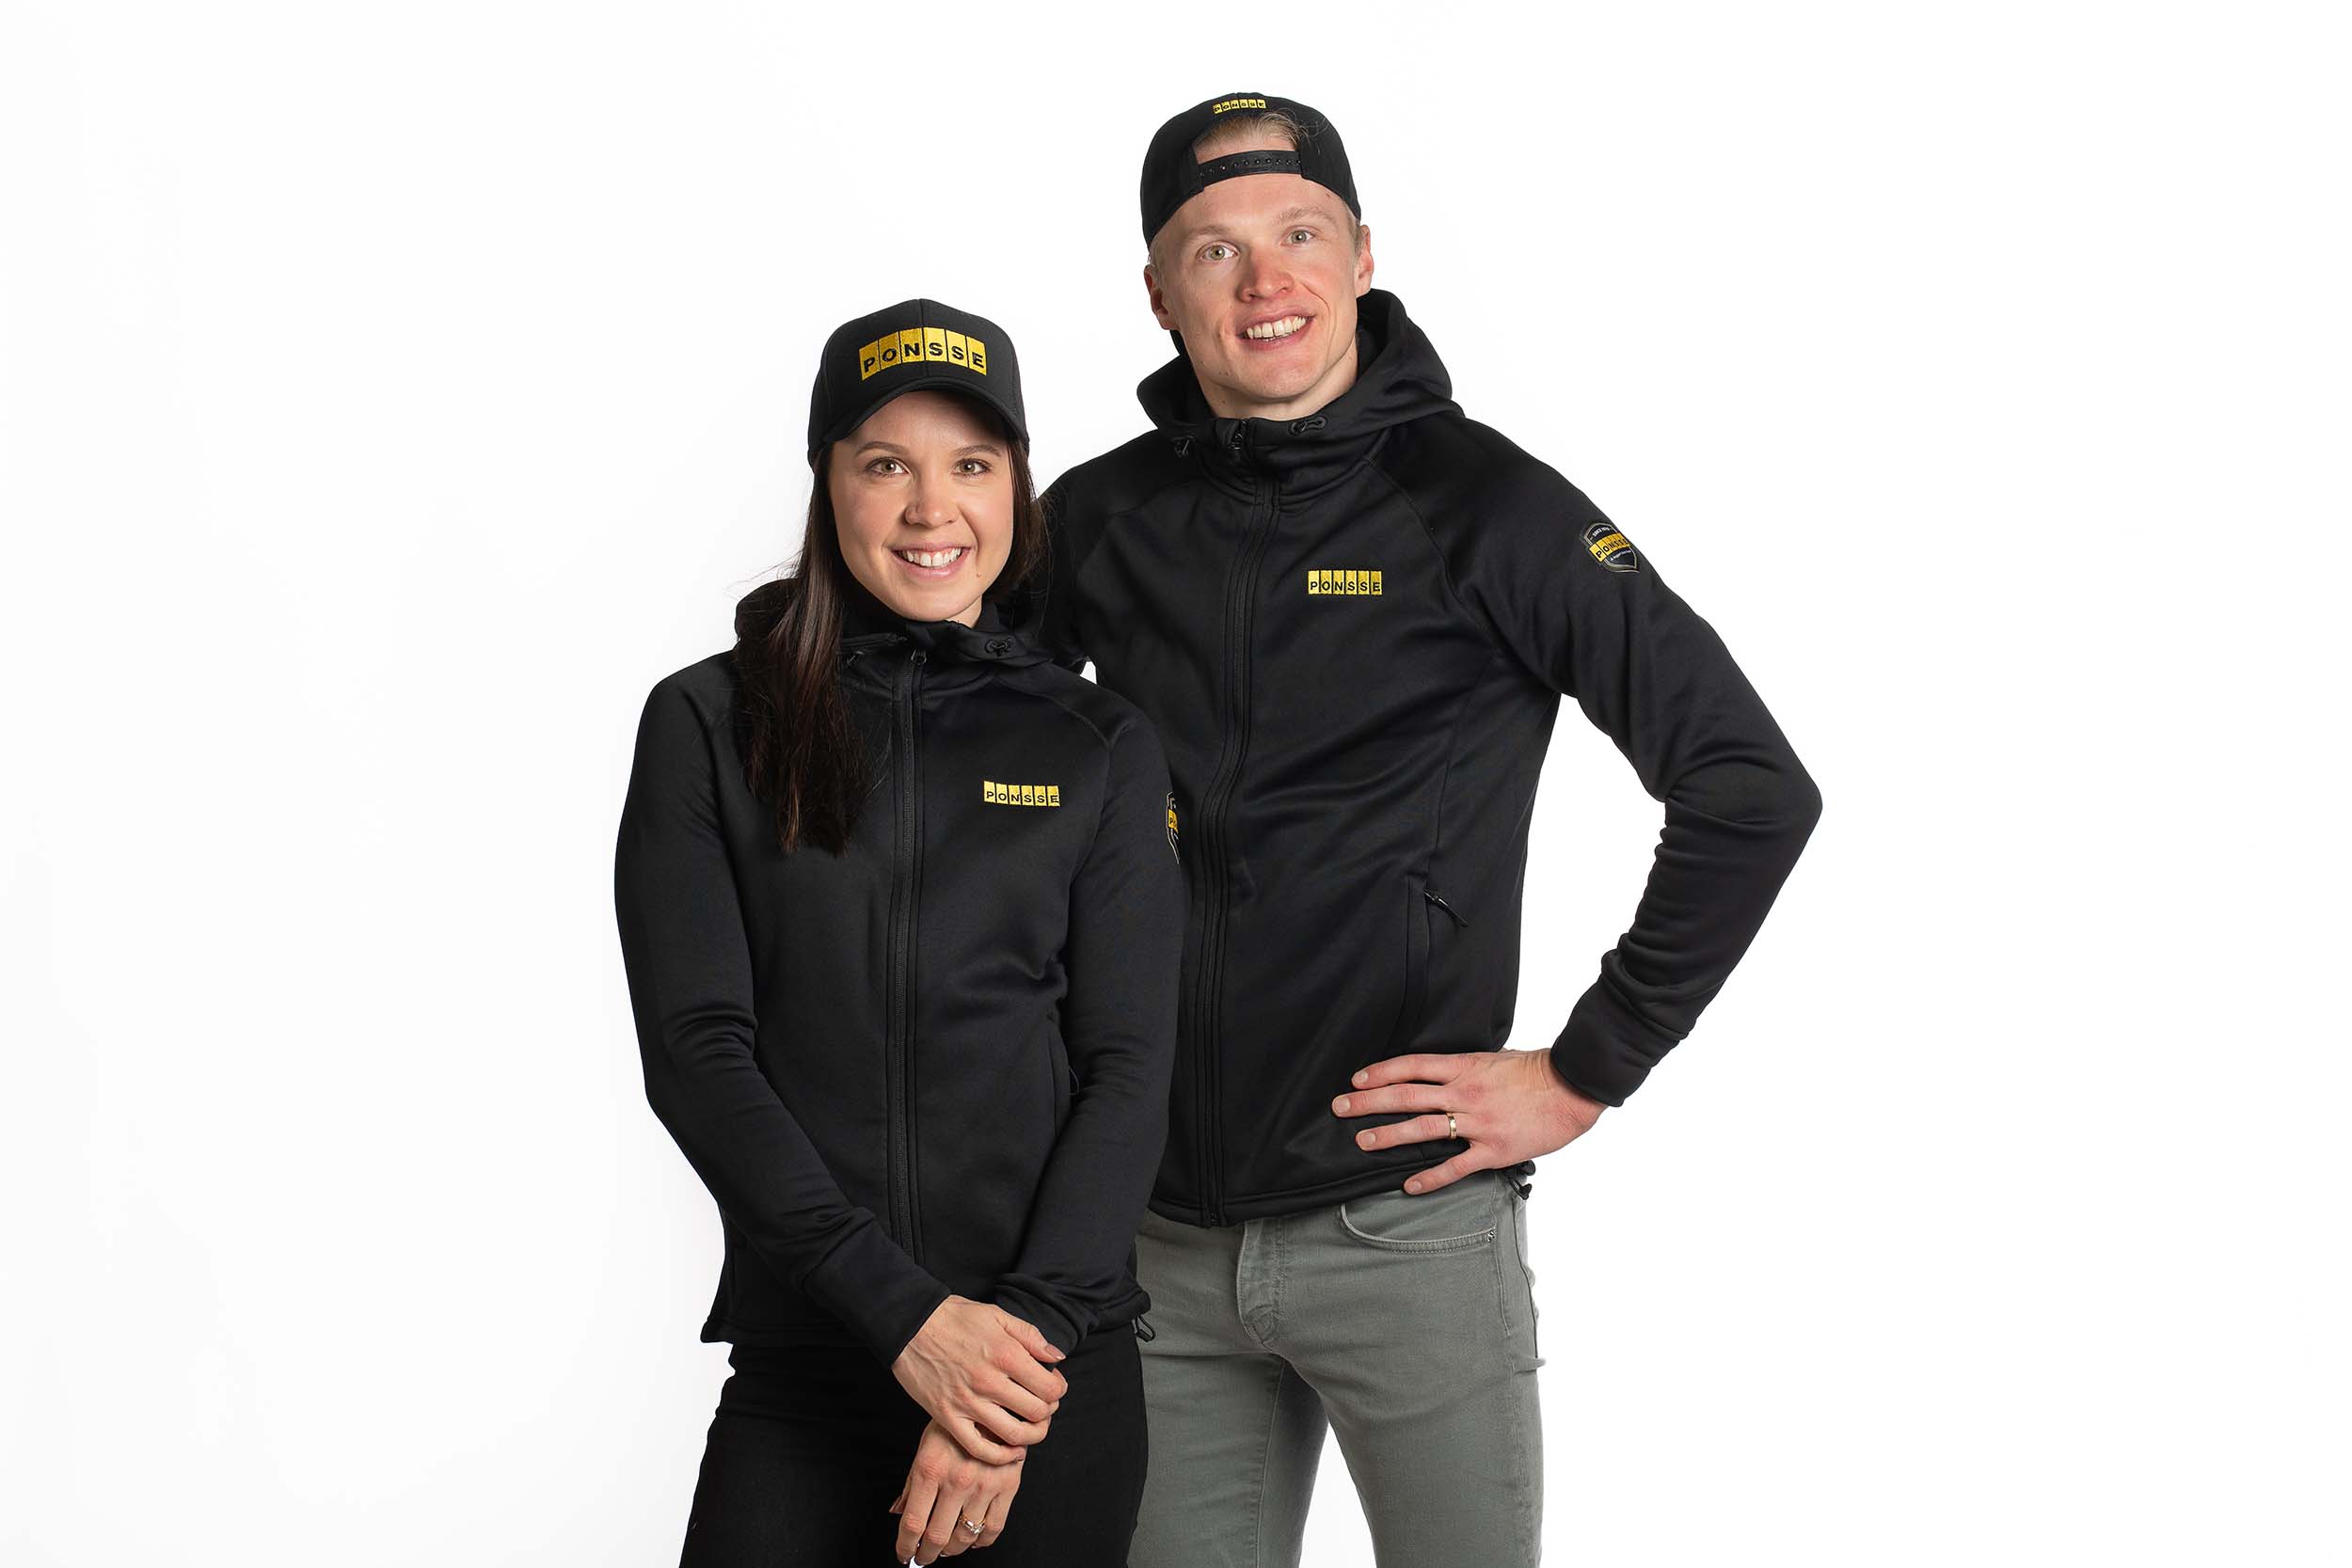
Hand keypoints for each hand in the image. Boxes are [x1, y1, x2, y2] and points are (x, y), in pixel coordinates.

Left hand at [889, 1418, 1023, 1561]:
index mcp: (930, 1469)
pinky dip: (981, 1542)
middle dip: (927, 1554)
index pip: (913, 1523)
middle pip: (938, 1536)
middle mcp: (956, 1480)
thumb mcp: (925, 1446)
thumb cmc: (956, 1423)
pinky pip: (993, 1528)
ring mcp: (984, 1485)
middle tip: (923, 1556)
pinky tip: (973, 1539)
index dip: (905, 1546)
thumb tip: (898, 1512)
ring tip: (946, 1549)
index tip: (905, 1554)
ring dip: (952, 1550)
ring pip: (965, 1536)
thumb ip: (911, 1483)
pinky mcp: (1007, 1486)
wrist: (995, 1402)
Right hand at [891, 1297, 1066, 1463]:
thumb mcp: (997, 1315)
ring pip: (1014, 1435)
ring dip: (1031, 1435)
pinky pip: (980, 1448)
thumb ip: (1031, 1336)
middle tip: (1042, 1404)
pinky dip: (1001, 1455)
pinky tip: (1012, 1448)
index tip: (1052, 1384)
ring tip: (1031, 1426)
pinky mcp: (948, 1417)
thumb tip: (1057, 1356)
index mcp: (1006, 1354)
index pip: (1050, 1388)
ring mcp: (967, 1403)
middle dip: (1048, 1411)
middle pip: (1037, 1413)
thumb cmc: (954, 1317)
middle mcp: (989, 1382)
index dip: (1058, 1389)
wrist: (910, 1325)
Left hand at [1332, 1047, 1604, 1192]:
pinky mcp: (1493, 1149)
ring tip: (1363, 1141)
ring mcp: (1478, 1122)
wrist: (1572, 1089)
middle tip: (1340, 1107)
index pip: (1412, 1066)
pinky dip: (1431, 1177)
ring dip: (1390, 1135)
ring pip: (1424, 1128)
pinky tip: (1409, 1184)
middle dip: (1370, 1102)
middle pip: (1407, 1095)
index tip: (1356, 1080)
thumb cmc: (1535, 1071)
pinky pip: (1456, 1166)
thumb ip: (1464, 1068)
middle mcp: (1465, 1093)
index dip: (1381, 1072)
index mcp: (1464, 1067)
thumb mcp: (1494, 1058)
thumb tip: (1438, 1073)